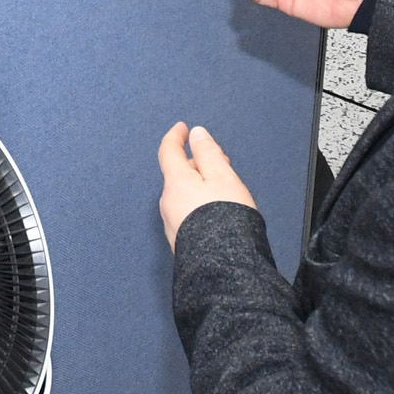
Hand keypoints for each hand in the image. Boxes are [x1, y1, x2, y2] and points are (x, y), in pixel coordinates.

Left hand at [156, 121, 256, 249]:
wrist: (223, 265)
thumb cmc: (224, 218)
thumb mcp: (222, 176)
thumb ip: (207, 153)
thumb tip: (196, 134)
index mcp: (175, 182)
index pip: (169, 151)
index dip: (176, 136)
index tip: (183, 128)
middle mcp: (168, 202)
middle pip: (178, 173)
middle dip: (197, 163)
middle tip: (219, 159)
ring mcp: (172, 222)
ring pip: (184, 193)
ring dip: (200, 183)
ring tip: (224, 185)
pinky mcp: (181, 238)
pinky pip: (187, 210)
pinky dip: (199, 201)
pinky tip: (216, 208)